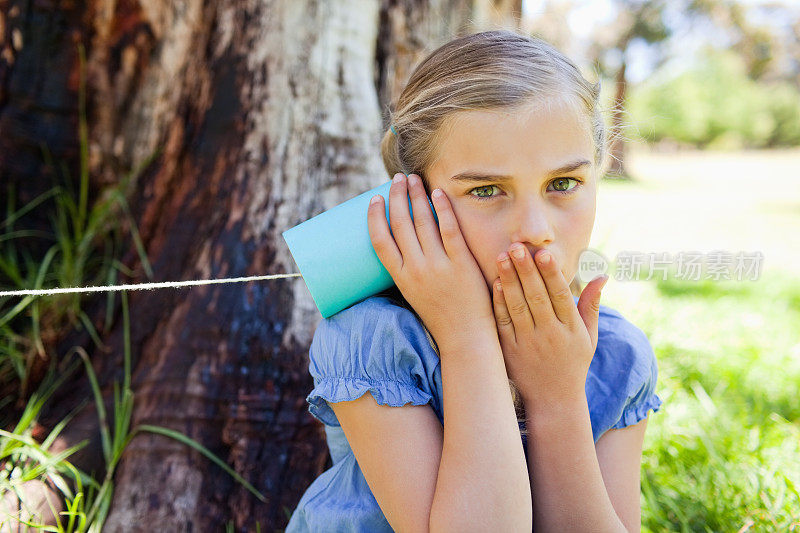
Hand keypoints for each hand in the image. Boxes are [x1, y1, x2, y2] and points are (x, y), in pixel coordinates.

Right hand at [368, 173, 495, 343]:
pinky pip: (450, 229)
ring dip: (417, 195)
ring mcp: (438, 265)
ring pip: (423, 221)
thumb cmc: (439, 315)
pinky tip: (439, 193)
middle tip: (398, 178)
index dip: (375, 216)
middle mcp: (416, 269)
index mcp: (400, 278)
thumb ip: (407, 270)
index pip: (379, 240)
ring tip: (416, 179)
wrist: (465, 336)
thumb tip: (403, 240)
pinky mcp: (461, 263)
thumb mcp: (413, 294)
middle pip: (400, 224)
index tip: (376, 198)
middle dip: (397, 196)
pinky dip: (443, 208)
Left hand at [490, 244, 608, 409]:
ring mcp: (528, 343)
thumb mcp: (589, 336)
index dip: (552, 274)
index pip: (560, 296)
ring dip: (509, 281)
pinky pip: (503, 323)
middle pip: (537, 298)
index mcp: (570, 329)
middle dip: (526, 271)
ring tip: (502, 257)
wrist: (553, 400)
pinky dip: (499, 303)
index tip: (544, 253)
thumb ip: (592, 305)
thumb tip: (602, 276)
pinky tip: (496, 283)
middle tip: (516, 246)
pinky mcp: (510, 350)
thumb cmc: (573, 362)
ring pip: (518, 307)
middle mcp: (550, 335)